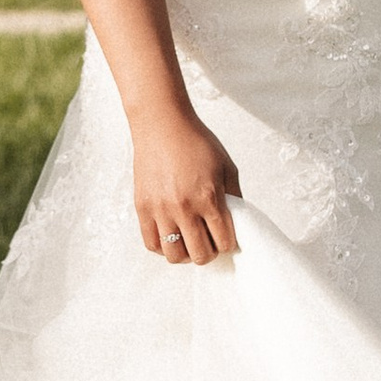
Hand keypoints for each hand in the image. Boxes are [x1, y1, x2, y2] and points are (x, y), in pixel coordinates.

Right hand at [132, 107, 241, 264]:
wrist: (162, 125)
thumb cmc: (196, 142)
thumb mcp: (227, 166)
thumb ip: (235, 196)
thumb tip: (237, 221)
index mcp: (209, 197)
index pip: (225, 241)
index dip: (229, 243)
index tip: (226, 237)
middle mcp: (184, 208)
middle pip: (200, 255)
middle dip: (209, 252)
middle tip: (209, 242)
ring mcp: (161, 210)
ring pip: (174, 255)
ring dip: (186, 254)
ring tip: (189, 241)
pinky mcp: (143, 208)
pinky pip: (151, 244)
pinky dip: (163, 248)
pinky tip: (171, 237)